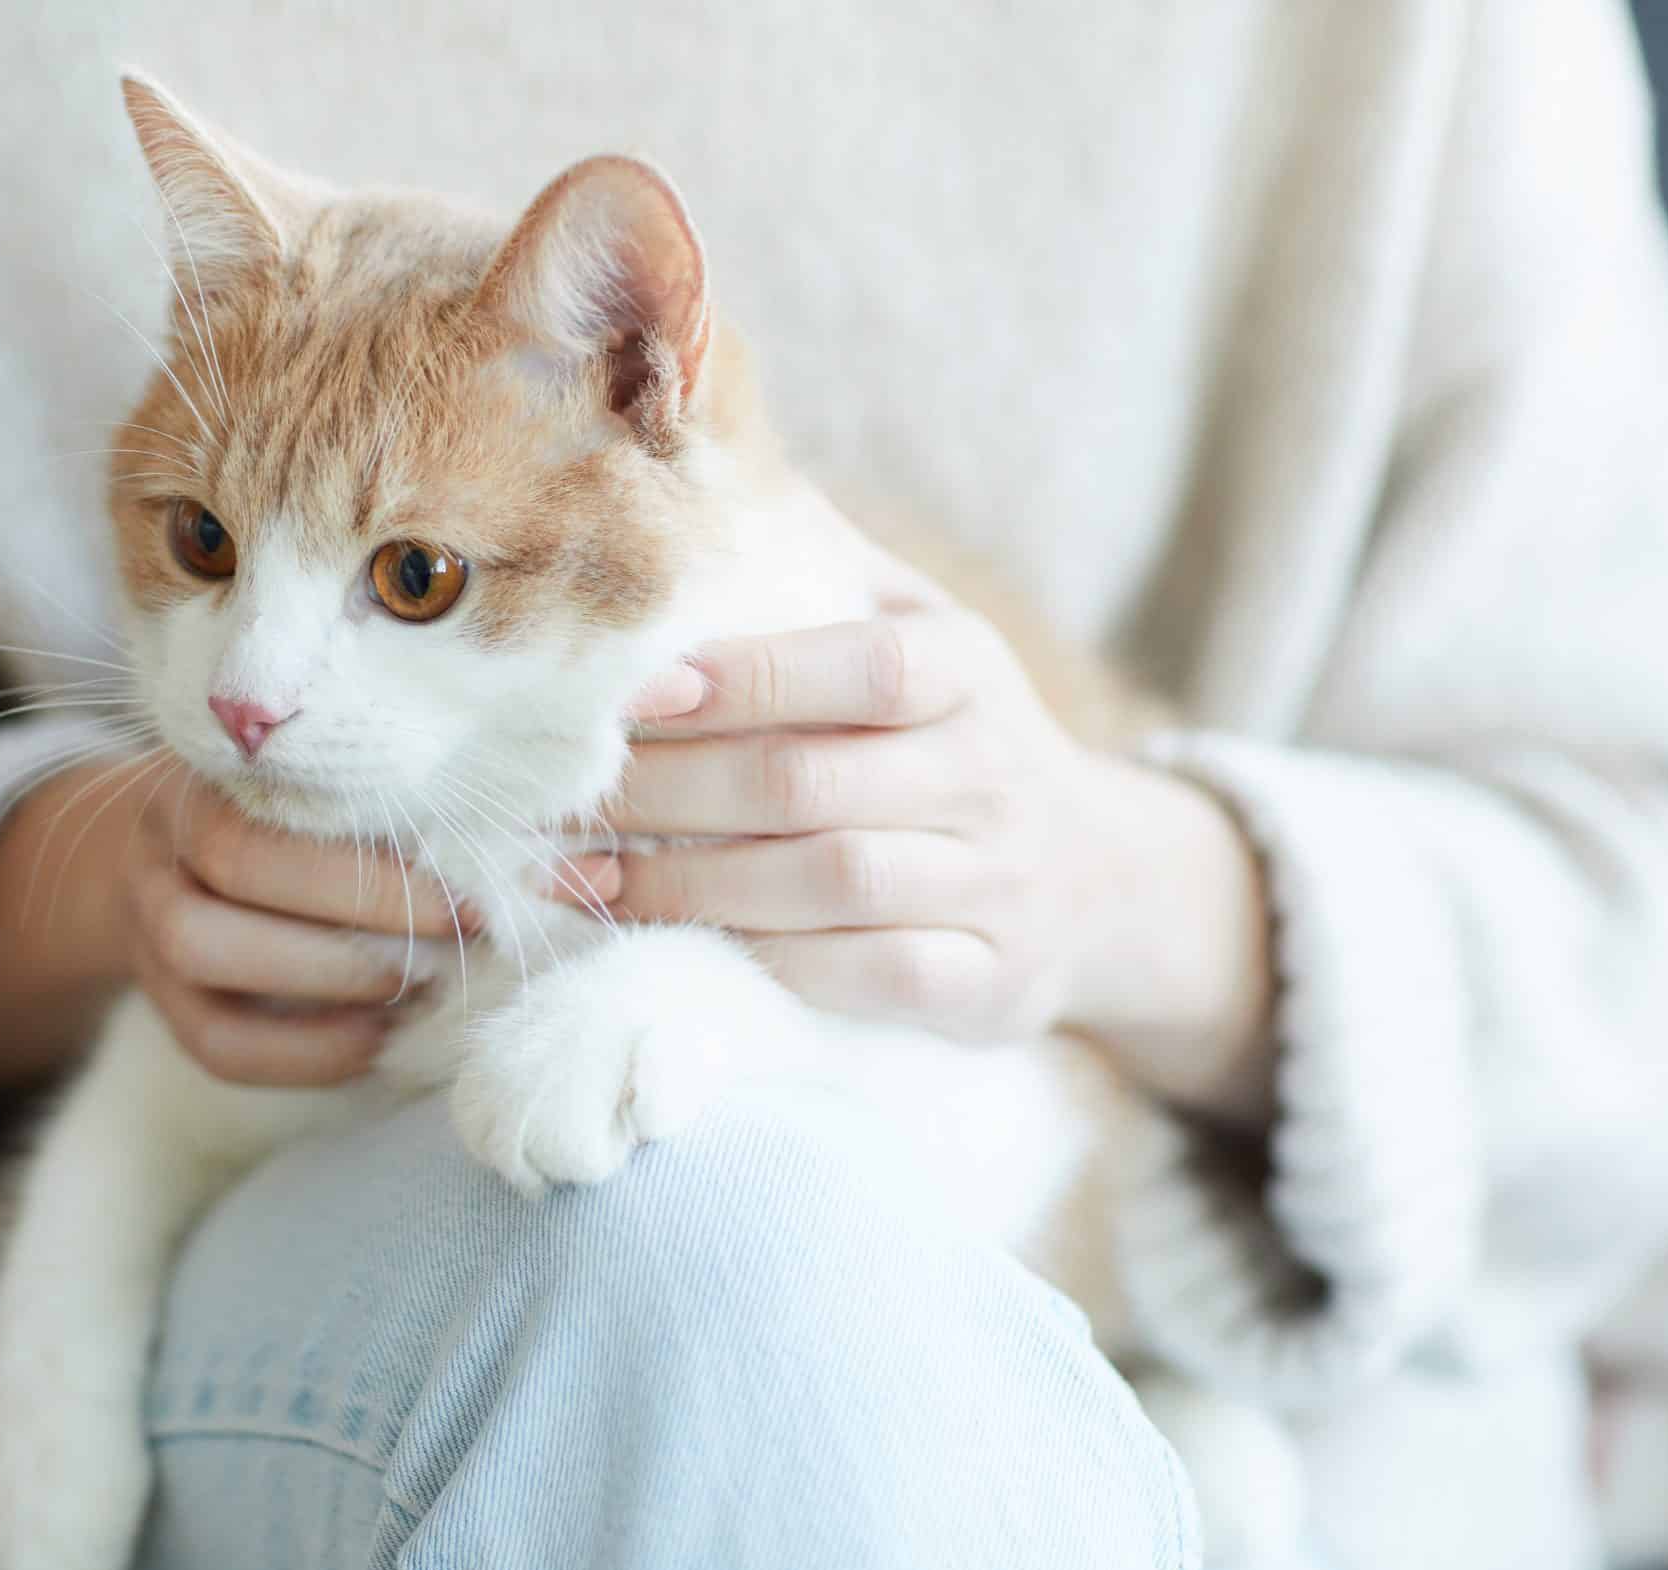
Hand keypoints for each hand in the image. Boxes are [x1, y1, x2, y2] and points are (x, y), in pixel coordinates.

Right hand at [0, 758, 463, 1106]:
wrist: (186, 858)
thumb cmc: (313, 818)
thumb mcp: (360, 788)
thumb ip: (448, 805)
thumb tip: (588, 864)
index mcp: (227, 757)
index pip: (289, 788)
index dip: (388, 845)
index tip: (484, 880)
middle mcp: (166, 826)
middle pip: (238, 859)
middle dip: (368, 904)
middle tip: (464, 930)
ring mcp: (146, 911)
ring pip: (204, 945)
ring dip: (324, 972)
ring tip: (413, 984)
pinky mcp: (155, 997)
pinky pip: (213, 1040)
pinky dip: (300, 1053)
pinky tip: (372, 1042)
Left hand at [594, 604, 1276, 1121]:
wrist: (1103, 881)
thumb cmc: (957, 736)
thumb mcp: (924, 633)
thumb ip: (824, 569)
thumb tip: (692, 487)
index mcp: (970, 672)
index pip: (862, 668)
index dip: (745, 680)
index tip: (630, 695)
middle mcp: (991, 775)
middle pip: (811, 784)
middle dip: (670, 793)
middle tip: (565, 798)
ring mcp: (994, 886)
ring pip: (827, 885)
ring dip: (687, 885)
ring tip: (583, 875)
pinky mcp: (985, 985)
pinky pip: (862, 978)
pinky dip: (759, 961)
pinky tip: (674, 945)